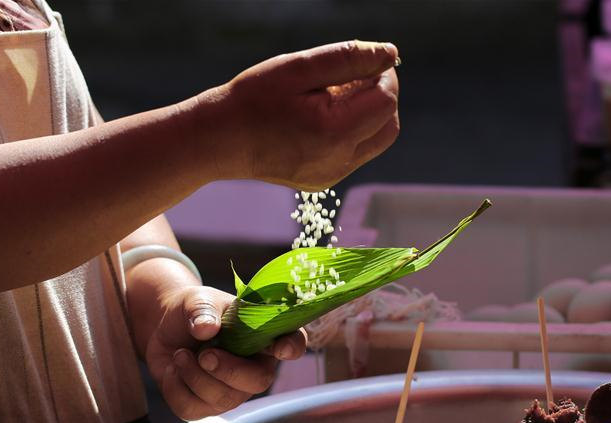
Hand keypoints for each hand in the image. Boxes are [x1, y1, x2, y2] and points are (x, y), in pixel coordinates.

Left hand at [144, 285, 306, 420]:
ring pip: (222, 399)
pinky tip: (174, 370)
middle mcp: (255, 368)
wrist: (165, 329)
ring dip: (193, 376)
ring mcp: (233, 391)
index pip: (292, 342)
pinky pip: (192, 409)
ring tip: (180, 354)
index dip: (292, 347)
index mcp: (264, 336)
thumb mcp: (196, 300)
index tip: (281, 349)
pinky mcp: (205, 406)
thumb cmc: (193, 312)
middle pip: (258, 381)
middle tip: (204, 354)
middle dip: (228, 370)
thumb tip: (206, 328)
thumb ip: (203, 310)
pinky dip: (175, 388)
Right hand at [194, 40, 399, 189]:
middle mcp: (339, 161)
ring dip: (366, 114)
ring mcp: (333, 175)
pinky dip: (350, 132)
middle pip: (388, 125)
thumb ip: (348, 58)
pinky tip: (320, 118)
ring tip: (331, 97)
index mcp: (334, 132)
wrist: (220, 140)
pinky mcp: (325, 181)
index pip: (386, 100)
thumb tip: (390, 54)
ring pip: (375, 141)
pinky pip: (355, 154)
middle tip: (348, 78)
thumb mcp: (299, 68)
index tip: (361, 62)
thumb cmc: (254, 98)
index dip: (383, 76)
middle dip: (379, 96)